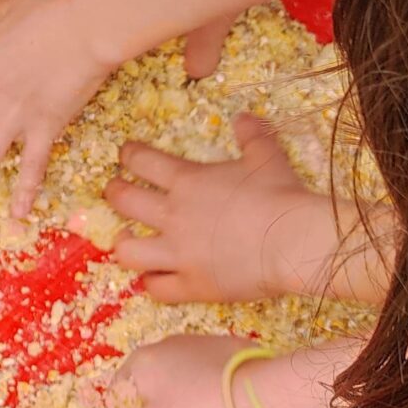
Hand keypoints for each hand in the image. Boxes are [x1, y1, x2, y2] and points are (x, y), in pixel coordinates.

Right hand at [90, 337, 348, 407]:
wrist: (263, 396)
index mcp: (140, 362)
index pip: (118, 394)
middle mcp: (164, 344)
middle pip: (150, 386)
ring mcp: (198, 343)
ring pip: (179, 378)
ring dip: (184, 399)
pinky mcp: (228, 348)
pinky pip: (207, 374)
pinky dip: (209, 390)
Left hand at [108, 115, 368, 303]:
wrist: (293, 241)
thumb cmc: (279, 194)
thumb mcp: (266, 155)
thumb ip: (251, 135)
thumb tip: (244, 117)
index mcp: (187, 181)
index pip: (143, 161)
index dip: (129, 155)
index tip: (125, 153)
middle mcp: (173, 216)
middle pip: (124, 202)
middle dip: (114, 193)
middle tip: (114, 190)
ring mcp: (179, 254)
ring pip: (129, 252)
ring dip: (123, 244)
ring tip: (125, 240)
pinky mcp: (192, 285)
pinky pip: (158, 289)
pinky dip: (153, 285)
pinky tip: (154, 280)